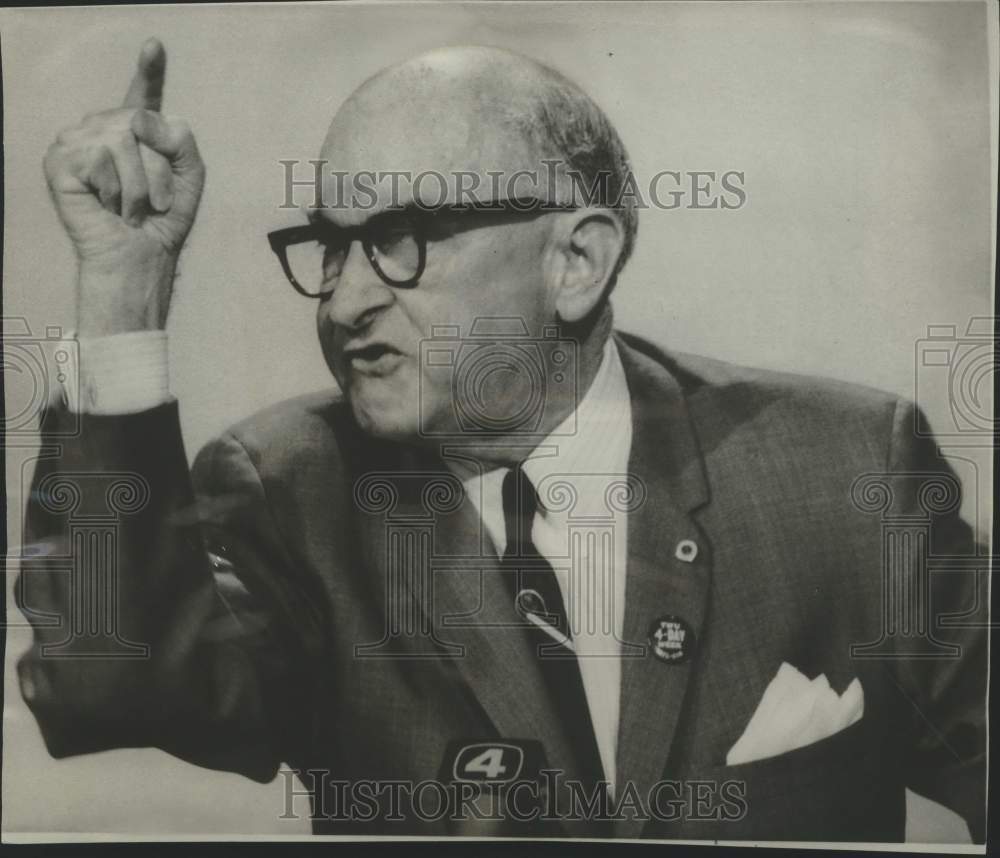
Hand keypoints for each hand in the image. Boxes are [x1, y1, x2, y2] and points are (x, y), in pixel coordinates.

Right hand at [43, 38, 205, 335]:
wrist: (141, 254)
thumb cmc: (164, 220)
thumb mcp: (190, 176)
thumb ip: (180, 138)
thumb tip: (139, 120)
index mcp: (138, 133)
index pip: (144, 95)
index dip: (149, 70)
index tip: (155, 46)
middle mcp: (105, 129)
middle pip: (138, 119)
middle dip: (156, 166)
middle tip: (152, 201)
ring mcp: (78, 141)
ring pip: (119, 138)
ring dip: (138, 183)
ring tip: (131, 207)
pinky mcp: (60, 161)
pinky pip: (99, 156)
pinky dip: (115, 188)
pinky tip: (108, 205)